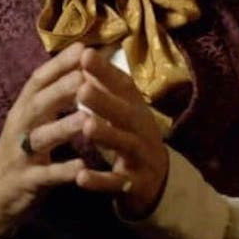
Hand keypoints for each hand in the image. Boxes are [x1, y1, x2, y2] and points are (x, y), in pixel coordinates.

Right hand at [0, 43, 88, 238]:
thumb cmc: (23, 147)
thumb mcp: (33, 119)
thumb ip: (53, 95)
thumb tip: (81, 65)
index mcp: (24, 108)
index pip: (39, 80)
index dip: (58, 64)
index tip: (82, 47)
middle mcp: (20, 126)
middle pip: (38, 103)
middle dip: (61, 89)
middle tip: (85, 75)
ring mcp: (21, 153)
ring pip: (41, 138)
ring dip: (63, 127)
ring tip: (86, 118)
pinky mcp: (26, 180)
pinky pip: (45, 175)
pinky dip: (62, 171)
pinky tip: (81, 166)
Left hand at [72, 48, 169, 218]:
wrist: (156, 180)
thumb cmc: (131, 137)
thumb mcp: (122, 111)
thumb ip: (105, 88)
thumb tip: (85, 55)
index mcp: (136, 108)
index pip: (123, 85)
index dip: (106, 71)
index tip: (85, 54)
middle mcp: (142, 129)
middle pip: (125, 113)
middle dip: (105, 101)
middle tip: (82, 89)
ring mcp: (141, 157)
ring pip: (125, 145)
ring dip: (107, 135)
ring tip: (86, 126)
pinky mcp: (135, 184)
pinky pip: (117, 182)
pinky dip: (100, 180)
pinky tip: (81, 177)